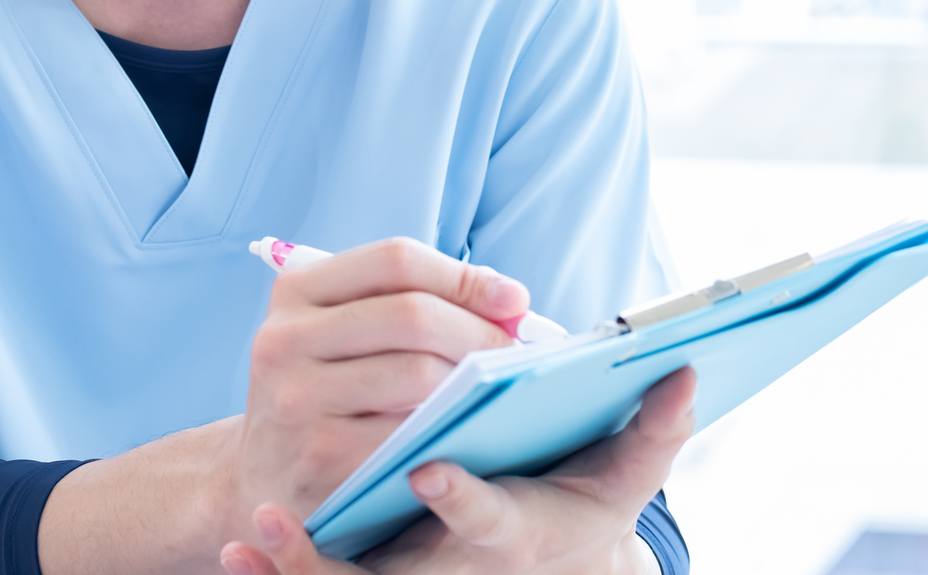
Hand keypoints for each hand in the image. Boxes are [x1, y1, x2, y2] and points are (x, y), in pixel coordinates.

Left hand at [221, 366, 697, 574]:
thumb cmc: (580, 504)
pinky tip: (239, 543)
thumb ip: (655, 433)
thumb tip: (688, 372)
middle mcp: (459, 568)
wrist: (540, 554)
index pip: (490, 525)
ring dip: (291, 572)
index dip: (463, 500)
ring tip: (247, 535)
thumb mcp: (624, 479)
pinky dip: (279, 570)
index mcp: (515, 536)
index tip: (429, 467)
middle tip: (271, 519)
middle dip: (324, 566)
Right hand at [223, 239, 529, 538]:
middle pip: (411, 314)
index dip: (463, 275)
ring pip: (418, 373)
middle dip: (479, 330)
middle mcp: (285, 339)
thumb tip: (507, 301)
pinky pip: (411, 434)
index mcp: (294, 291)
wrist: (263, 477)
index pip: (395, 259)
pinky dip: (449, 427)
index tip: (513, 298)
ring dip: (473, 380)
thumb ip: (404, 304)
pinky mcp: (321, 458)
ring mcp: (298, 400)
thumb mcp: (337, 333)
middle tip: (514, 350)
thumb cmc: (325, 392)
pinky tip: (464, 429)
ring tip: (495, 387)